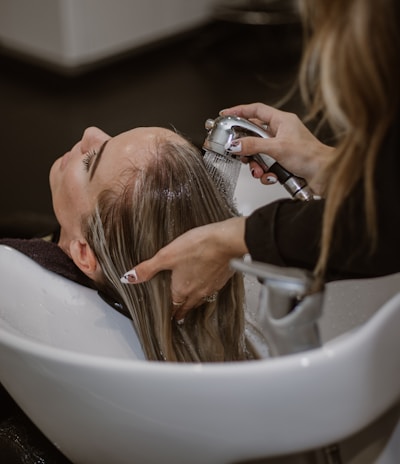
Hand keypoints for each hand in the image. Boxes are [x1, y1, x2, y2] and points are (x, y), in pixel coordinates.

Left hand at [121, 217, 247, 318]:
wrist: (226, 242)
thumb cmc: (198, 247)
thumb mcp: (166, 255)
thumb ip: (147, 268)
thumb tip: (129, 278)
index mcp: (181, 290)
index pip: (174, 308)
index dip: (169, 313)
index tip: (167, 317)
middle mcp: (197, 293)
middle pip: (187, 306)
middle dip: (181, 310)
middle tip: (177, 314)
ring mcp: (211, 287)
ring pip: (200, 299)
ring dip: (194, 301)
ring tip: (189, 300)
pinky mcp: (222, 279)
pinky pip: (212, 289)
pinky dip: (206, 288)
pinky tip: (206, 281)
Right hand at [221, 103, 334, 194]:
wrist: (325, 175)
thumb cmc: (311, 156)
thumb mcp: (277, 148)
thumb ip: (253, 146)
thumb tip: (235, 144)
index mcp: (282, 121)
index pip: (256, 110)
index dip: (239, 111)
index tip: (226, 114)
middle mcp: (281, 132)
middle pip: (253, 135)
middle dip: (246, 148)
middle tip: (240, 153)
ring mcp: (282, 147)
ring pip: (258, 154)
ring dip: (256, 165)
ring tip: (259, 171)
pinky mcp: (283, 162)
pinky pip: (266, 166)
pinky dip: (266, 173)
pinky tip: (271, 177)